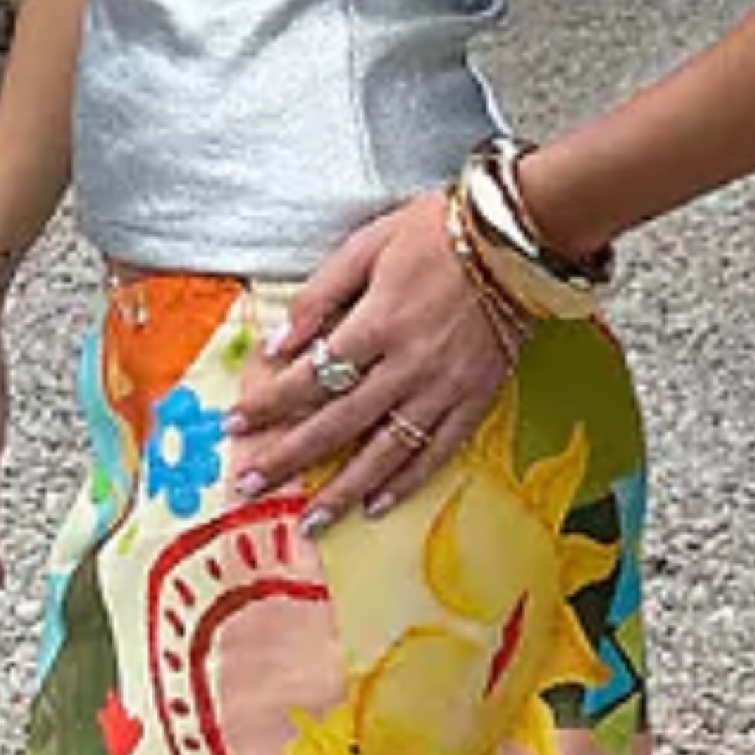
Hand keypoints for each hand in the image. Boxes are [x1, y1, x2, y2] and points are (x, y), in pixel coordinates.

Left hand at [226, 191, 518, 533]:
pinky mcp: (474, 399)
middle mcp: (408, 364)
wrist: (518, 241)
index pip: (310, 376)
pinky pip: (437, 451)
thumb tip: (278, 343)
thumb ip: (320, 295)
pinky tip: (377, 505)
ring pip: (385, 451)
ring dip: (344, 490)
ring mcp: (443, 388)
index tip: (235, 424)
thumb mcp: (367, 244)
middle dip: (290, 457)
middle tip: (252, 485)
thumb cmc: (439, 233)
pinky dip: (406, 482)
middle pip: (338, 423)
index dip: (269, 404)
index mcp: (377, 323)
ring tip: (311, 520)